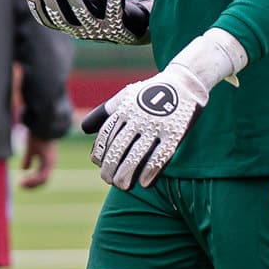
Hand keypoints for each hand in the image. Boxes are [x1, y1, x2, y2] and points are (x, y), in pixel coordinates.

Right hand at [20, 136, 56, 188]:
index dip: (33, 182)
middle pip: (44, 181)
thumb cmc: (37, 135)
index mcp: (48, 161)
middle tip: (21, 186)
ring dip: (32, 184)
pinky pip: (42, 175)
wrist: (42, 123)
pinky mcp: (49, 161)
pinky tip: (24, 180)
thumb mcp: (30, 149)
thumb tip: (24, 170)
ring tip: (22, 184)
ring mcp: (51, 162)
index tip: (22, 183)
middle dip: (32, 185)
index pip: (42, 177)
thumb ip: (28, 159)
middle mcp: (51, 163)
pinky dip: (34, 180)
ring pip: (44, 180)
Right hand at [26, 0, 150, 44]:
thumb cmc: (112, 7)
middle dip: (53, 5)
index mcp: (75, 25)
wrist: (141, 26)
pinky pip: (115, 8)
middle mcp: (86, 31)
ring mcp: (103, 31)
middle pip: (64, 21)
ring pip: (85, 17)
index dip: (39, 10)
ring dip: (76, 2)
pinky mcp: (120, 28)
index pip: (51, 21)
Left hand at [82, 64, 212, 189]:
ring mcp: (156, 126)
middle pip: (118, 149)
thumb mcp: (125, 96)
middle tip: (110, 180)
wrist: (185, 83)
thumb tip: (84, 129)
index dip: (100, 153)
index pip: (106, 136)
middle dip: (110, 168)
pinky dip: (150, 172)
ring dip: (126, 175)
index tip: (100, 165)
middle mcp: (138, 118)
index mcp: (125, 109)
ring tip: (123, 186)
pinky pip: (159, 156)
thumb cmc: (151, 92)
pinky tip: (145, 183)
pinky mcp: (174, 134)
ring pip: (136, 156)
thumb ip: (105, 112)